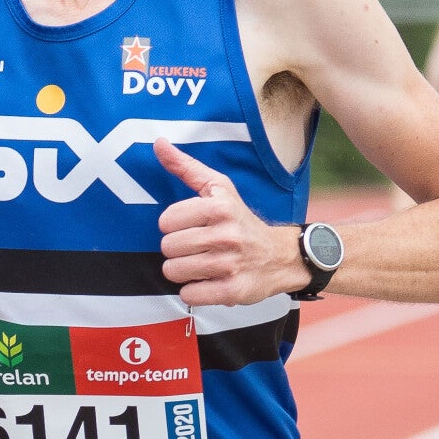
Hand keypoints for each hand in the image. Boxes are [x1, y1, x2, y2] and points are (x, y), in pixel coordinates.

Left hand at [155, 143, 302, 308]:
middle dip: (177, 250)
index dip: (174, 226)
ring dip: (183, 271)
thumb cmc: (239, 220)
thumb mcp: (219, 188)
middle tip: (197, 248)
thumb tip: (158, 144)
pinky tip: (208, 281)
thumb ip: (186, 167)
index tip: (191, 227)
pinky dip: (194, 291)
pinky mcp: (232, 291)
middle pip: (168, 248)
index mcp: (220, 207)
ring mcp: (230, 264)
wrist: (280, 256)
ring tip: (201, 264)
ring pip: (174, 272)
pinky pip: (189, 295)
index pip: (166, 221)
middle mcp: (226, 235)